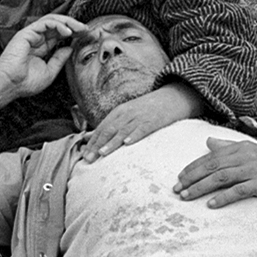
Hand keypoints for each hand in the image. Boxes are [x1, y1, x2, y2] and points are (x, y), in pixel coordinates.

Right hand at [0, 14, 87, 111]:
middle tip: (87, 29)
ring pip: (52, 20)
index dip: (74, 33)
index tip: (87, 36)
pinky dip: (58, 25)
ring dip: (68, 22)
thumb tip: (70, 47)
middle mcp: (36, 39)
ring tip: (80, 29)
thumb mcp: (50, 71)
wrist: (9, 85)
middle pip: (58, 25)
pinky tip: (68, 32)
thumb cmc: (25, 83)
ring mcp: (31, 34)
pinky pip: (45, 23)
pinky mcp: (27, 32)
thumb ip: (59, 58)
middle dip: (74, 25)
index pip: (59, 35)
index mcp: (41, 48)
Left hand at [80, 82, 199, 162]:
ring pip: (123, 130)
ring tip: (103, 153)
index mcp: (119, 112)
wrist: (172, 97)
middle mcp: (127, 113)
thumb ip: (112, 125)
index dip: (92, 142)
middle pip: (109, 130)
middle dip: (98, 145)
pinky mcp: (153, 120)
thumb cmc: (148, 109)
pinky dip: (134, 135)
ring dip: (112, 142)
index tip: (84, 155)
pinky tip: (128, 143)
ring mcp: (140, 116)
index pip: (102, 128)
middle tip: (89, 159)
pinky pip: (142, 129)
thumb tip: (90, 138)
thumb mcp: (128, 114)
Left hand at [174, 138, 256, 211]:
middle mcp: (246, 156)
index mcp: (242, 147)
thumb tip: (208, 141)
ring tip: (187, 196)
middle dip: (192, 178)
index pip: (211, 156)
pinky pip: (239, 190)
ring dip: (201, 188)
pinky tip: (211, 204)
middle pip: (213, 166)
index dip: (193, 167)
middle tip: (177, 189)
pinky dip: (223, 197)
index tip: (179, 178)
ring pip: (221, 177)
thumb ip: (229, 147)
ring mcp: (255, 169)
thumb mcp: (252, 153)